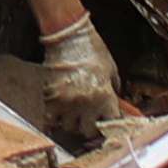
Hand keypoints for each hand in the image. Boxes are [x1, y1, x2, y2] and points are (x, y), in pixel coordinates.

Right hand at [32, 18, 122, 151]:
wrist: (68, 36)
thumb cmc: (91, 49)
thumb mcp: (111, 69)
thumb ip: (114, 89)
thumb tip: (116, 102)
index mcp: (104, 96)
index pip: (111, 122)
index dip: (109, 122)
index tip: (107, 119)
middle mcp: (86, 103)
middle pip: (88, 131)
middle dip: (89, 125)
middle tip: (89, 118)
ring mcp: (66, 102)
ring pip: (68, 127)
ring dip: (72, 122)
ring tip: (73, 112)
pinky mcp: (50, 97)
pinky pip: (51, 118)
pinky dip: (54, 117)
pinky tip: (58, 110)